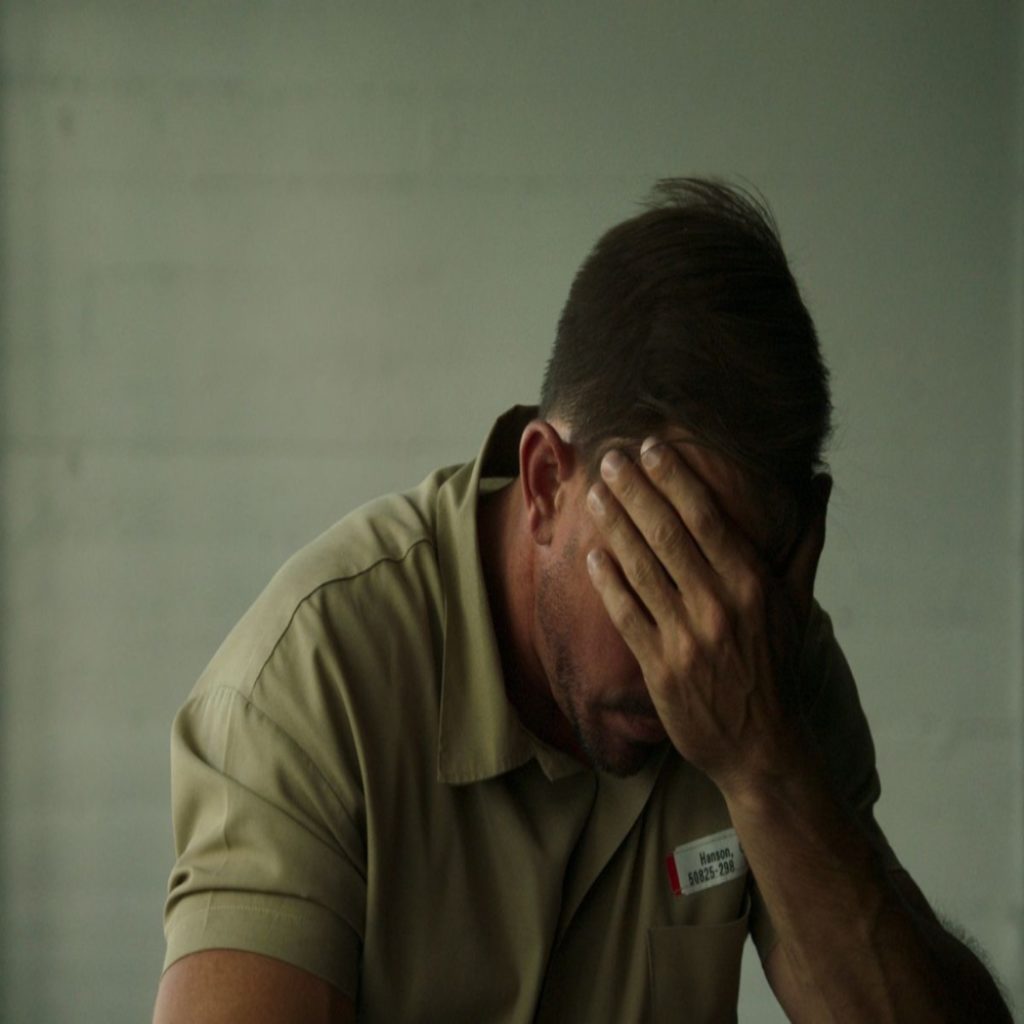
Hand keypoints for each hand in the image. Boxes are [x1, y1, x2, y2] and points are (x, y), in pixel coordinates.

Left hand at [584, 439, 828, 792]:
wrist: (763, 746)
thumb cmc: (778, 667)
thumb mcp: (798, 604)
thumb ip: (805, 540)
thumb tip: (821, 481)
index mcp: (754, 584)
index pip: (707, 518)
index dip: (675, 479)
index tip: (650, 448)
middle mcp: (720, 605)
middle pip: (667, 534)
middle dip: (634, 491)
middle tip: (609, 458)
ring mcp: (687, 636)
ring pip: (641, 568)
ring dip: (613, 526)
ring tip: (594, 495)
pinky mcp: (660, 667)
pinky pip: (626, 614)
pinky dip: (607, 582)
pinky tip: (591, 554)